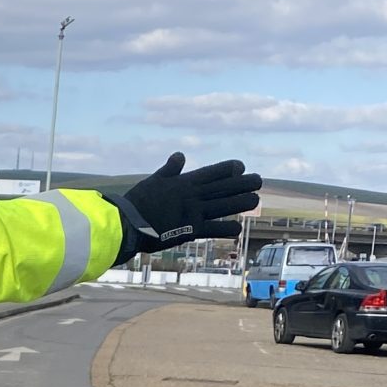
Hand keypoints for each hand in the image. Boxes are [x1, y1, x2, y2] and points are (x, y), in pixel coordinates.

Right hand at [111, 153, 261, 252]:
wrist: (128, 222)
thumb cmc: (138, 201)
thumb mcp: (155, 179)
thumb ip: (171, 169)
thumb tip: (180, 155)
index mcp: (185, 182)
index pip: (212, 172)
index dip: (228, 169)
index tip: (241, 167)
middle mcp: (192, 196)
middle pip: (223, 187)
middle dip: (243, 183)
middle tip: (259, 180)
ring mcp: (192, 213)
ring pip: (223, 206)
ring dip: (241, 203)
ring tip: (255, 200)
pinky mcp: (189, 231)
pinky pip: (212, 229)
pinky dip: (225, 229)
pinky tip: (237, 228)